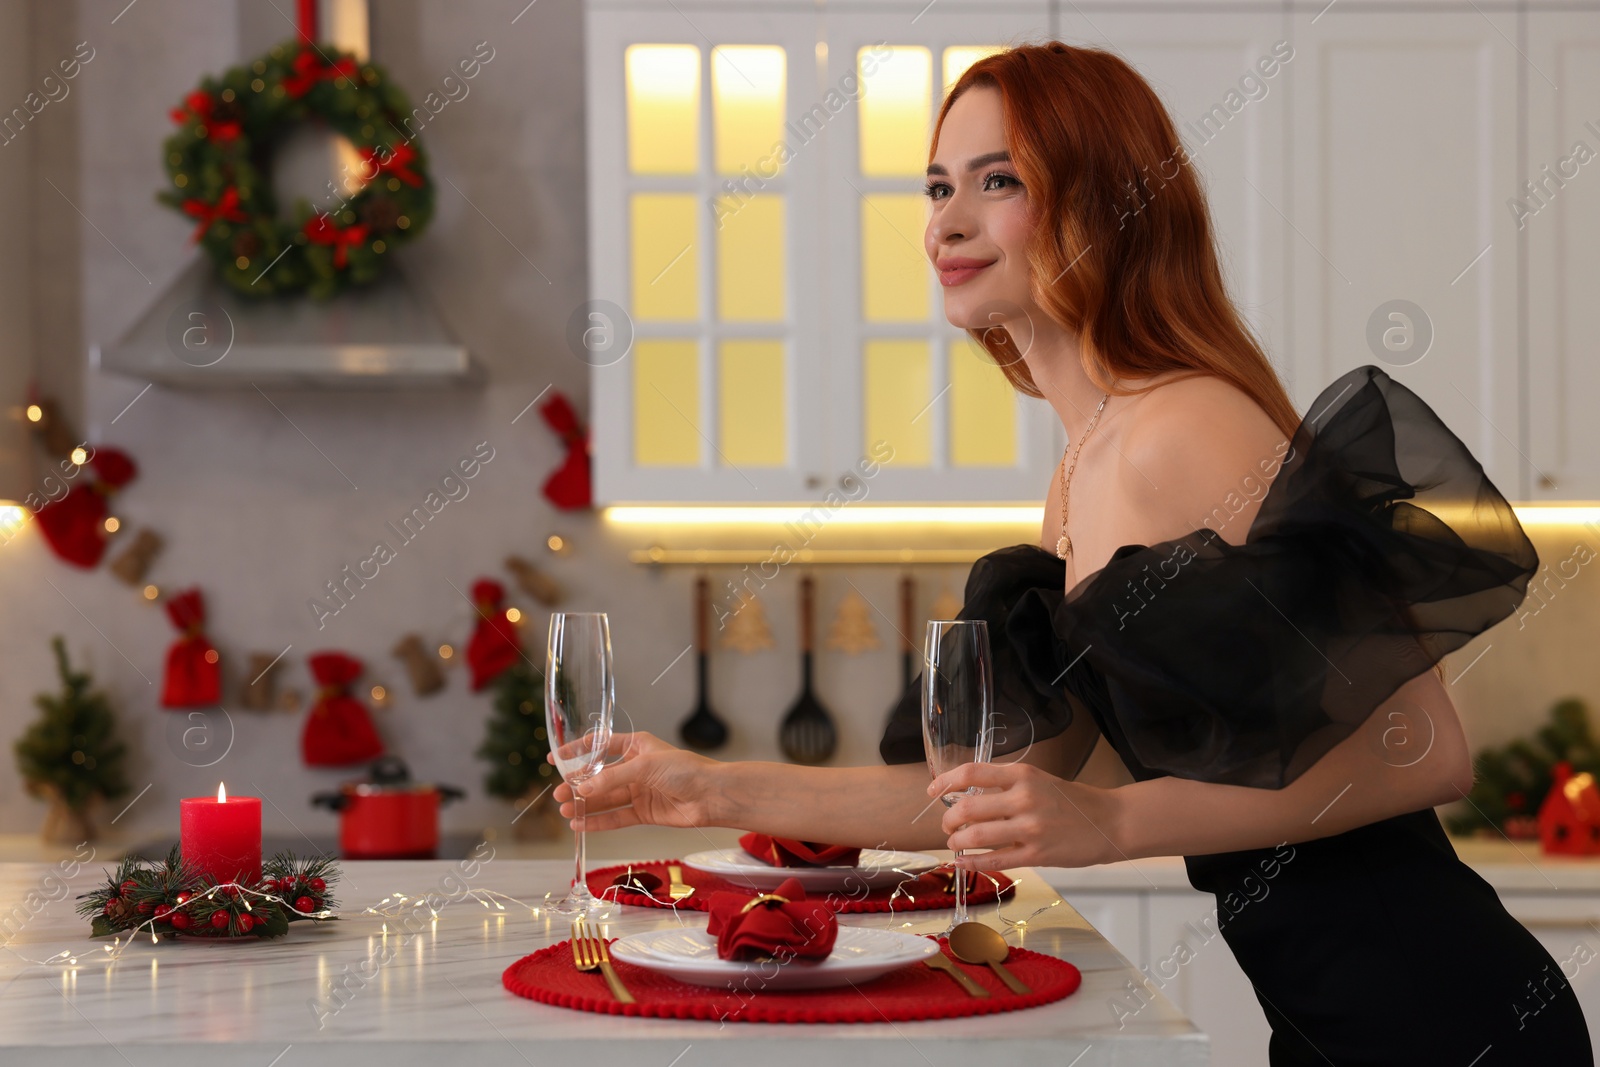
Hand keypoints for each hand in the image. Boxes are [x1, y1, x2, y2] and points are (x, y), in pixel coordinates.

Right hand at [548, 731, 716, 831]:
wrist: (711, 796)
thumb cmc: (685, 770)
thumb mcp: (646, 766)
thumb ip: (613, 777)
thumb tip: (584, 788)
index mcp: (636, 746)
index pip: (601, 746)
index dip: (578, 751)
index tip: (556, 758)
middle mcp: (635, 768)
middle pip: (600, 776)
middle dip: (578, 784)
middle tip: (558, 792)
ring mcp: (639, 791)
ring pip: (605, 798)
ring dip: (585, 805)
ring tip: (564, 810)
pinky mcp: (644, 812)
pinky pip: (616, 816)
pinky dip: (598, 821)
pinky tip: (581, 824)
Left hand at [928, 762, 1123, 869]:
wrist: (1110, 821)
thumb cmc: (1072, 801)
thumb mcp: (1038, 779)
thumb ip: (1005, 785)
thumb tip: (966, 795)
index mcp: (1023, 774)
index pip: (971, 772)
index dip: (945, 782)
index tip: (932, 791)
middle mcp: (1024, 798)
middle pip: (967, 807)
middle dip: (947, 820)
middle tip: (946, 826)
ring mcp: (1030, 827)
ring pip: (976, 835)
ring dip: (956, 842)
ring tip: (954, 844)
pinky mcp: (1037, 854)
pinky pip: (994, 859)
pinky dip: (972, 862)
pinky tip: (963, 862)